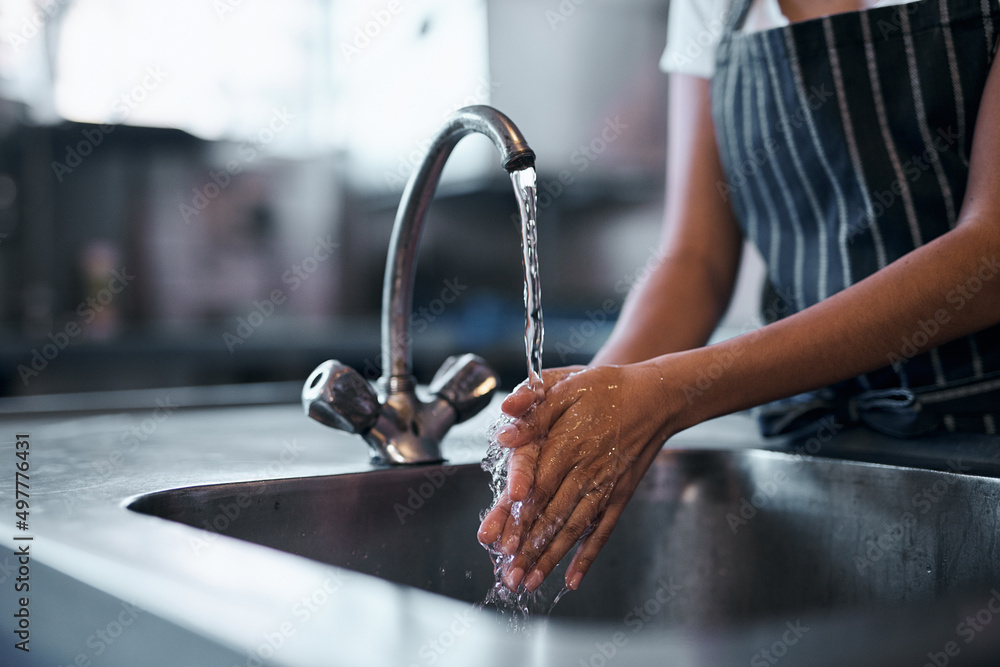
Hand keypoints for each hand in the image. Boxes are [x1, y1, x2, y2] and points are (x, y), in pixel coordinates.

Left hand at [477, 361, 679, 592]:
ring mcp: (605, 487)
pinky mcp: (620, 496)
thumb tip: (504, 429)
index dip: (519, 516)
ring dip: (550, 559)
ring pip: (573, 529)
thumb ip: (534, 409)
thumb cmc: (608, 388)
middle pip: (552, 516)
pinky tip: (572, 579)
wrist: (656, 396)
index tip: (501, 541)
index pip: (537, 488)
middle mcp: (586, 472)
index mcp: (568, 445)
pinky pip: (602, 530)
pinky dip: (588, 556)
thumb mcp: (568, 385)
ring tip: (529, 583)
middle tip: (509, 577)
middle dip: (528, 549)